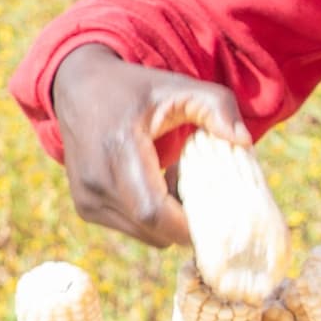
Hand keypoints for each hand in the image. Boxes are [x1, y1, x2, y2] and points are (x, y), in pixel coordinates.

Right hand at [47, 45, 247, 250]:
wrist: (77, 88)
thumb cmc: (135, 88)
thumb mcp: (177, 86)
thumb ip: (216, 106)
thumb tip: (243, 141)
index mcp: (118, 149)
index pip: (153, 212)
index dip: (189, 223)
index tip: (218, 212)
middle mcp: (96, 181)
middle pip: (154, 230)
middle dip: (186, 221)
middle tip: (200, 190)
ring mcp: (87, 198)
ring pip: (145, 234)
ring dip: (167, 220)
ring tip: (172, 182)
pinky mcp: (85, 208)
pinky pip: (131, 228)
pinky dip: (150, 217)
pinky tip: (152, 186)